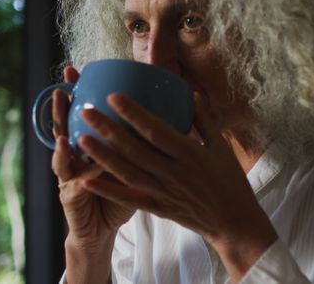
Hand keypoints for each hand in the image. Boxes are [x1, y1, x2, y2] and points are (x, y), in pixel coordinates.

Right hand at [51, 66, 134, 249]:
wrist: (102, 231)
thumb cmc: (121, 196)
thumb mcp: (134, 166)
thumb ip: (142, 142)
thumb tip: (174, 116)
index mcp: (95, 147)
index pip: (88, 114)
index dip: (83, 91)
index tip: (82, 68)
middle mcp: (78, 155)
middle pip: (70, 120)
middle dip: (69, 95)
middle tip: (69, 73)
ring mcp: (71, 172)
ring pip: (64, 142)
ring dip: (62, 119)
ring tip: (63, 100)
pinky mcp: (70, 193)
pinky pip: (69, 175)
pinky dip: (67, 158)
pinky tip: (68, 146)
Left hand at [77, 92, 277, 280]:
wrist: (234, 221)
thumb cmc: (229, 180)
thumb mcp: (221, 146)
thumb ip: (204, 119)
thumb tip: (190, 92)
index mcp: (189, 153)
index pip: (155, 130)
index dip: (133, 113)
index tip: (113, 96)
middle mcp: (173, 172)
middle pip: (134, 149)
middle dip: (107, 129)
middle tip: (86, 112)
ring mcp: (163, 192)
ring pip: (127, 172)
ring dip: (102, 156)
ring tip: (80, 139)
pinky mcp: (158, 208)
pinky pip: (129, 198)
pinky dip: (107, 190)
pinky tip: (86, 181)